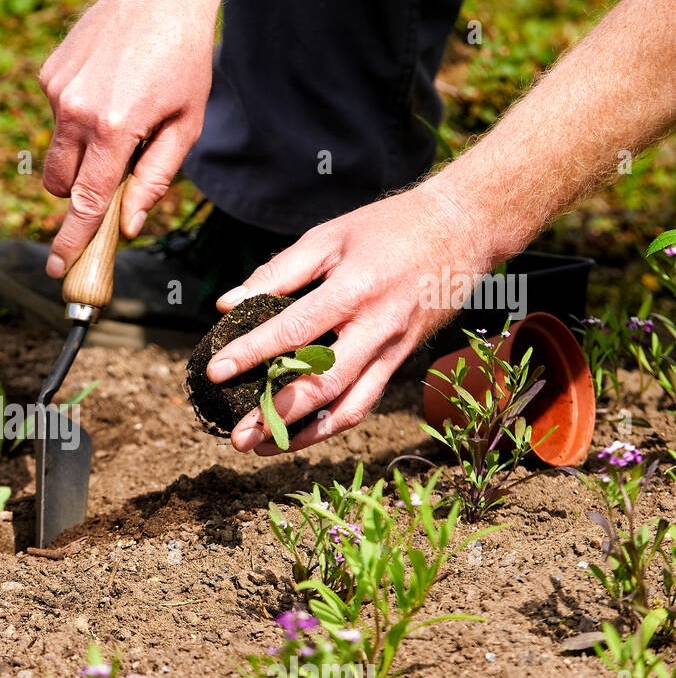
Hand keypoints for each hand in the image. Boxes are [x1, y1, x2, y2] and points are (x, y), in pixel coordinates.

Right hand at [39, 0, 219, 277]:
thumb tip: (127, 226)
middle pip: (61, 185)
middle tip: (108, 181)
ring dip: (81, 154)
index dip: (72, 241)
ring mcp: (58, 91)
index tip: (59, 269)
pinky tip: (107, 88)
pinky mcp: (49, 74)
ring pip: (57, 152)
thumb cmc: (183, 59)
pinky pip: (57, 118)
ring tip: (119, 117)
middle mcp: (77, 110)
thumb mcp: (186, 124)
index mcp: (115, 128)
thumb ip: (155, 180)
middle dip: (79, 196)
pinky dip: (78, 118)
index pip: (86, 201)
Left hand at [206, 184, 497, 454]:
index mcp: (355, 290)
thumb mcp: (329, 237)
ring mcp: (392, 351)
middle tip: (237, 436)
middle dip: (277, 415)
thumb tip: (227, 305)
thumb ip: (278, 272)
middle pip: (324, 385)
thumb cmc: (388, 229)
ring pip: (348, 408)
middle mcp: (377, 328)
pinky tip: (296, 433)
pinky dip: (328, 424)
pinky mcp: (399, 362)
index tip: (216, 372)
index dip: (252, 354)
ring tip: (262, 448)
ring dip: (304, 436)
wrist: (462, 230)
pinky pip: (363, 403)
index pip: (295, 331)